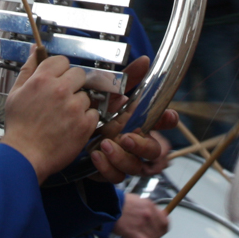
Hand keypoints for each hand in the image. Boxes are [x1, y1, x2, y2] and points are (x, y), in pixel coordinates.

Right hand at [1, 50, 98, 183]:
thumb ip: (28, 69)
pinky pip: (93, 113)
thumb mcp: (16, 93)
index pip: (62, 61)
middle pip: (79, 74)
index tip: (57, 80)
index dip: (60, 70)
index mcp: (42, 79)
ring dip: (78, 103)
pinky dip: (85, 119)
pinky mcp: (84, 124)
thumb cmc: (19, 126)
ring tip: (65, 116)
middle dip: (72, 84)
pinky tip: (71, 126)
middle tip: (62, 98)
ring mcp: (74, 107)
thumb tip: (36, 50)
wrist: (25, 155)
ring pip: (86, 95)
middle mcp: (60, 90)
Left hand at [88, 57, 178, 182]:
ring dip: (121, 157)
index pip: (164, 123)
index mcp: (141, 124)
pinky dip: (106, 168)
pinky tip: (95, 155)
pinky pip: (115, 177)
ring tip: (105, 144)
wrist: (69, 133)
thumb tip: (144, 60)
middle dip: (143, 146)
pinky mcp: (110, 172)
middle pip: (154, 152)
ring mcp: (125, 160)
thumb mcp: (110, 95)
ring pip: (135, 168)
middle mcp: (137, 144)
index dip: (168, 120)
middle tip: (126, 137)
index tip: (169, 116)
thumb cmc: (97, 114)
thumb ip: (127, 79)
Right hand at [113, 194, 168, 237]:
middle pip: (161, 231)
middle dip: (156, 236)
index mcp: (150, 205)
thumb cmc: (120, 203)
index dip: (163, 228)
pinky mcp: (134, 232)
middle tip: (150, 237)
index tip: (159, 230)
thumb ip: (148, 208)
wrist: (107, 205)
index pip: (165, 221)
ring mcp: (142, 223)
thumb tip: (154, 217)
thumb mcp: (138, 200)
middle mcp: (148, 214)